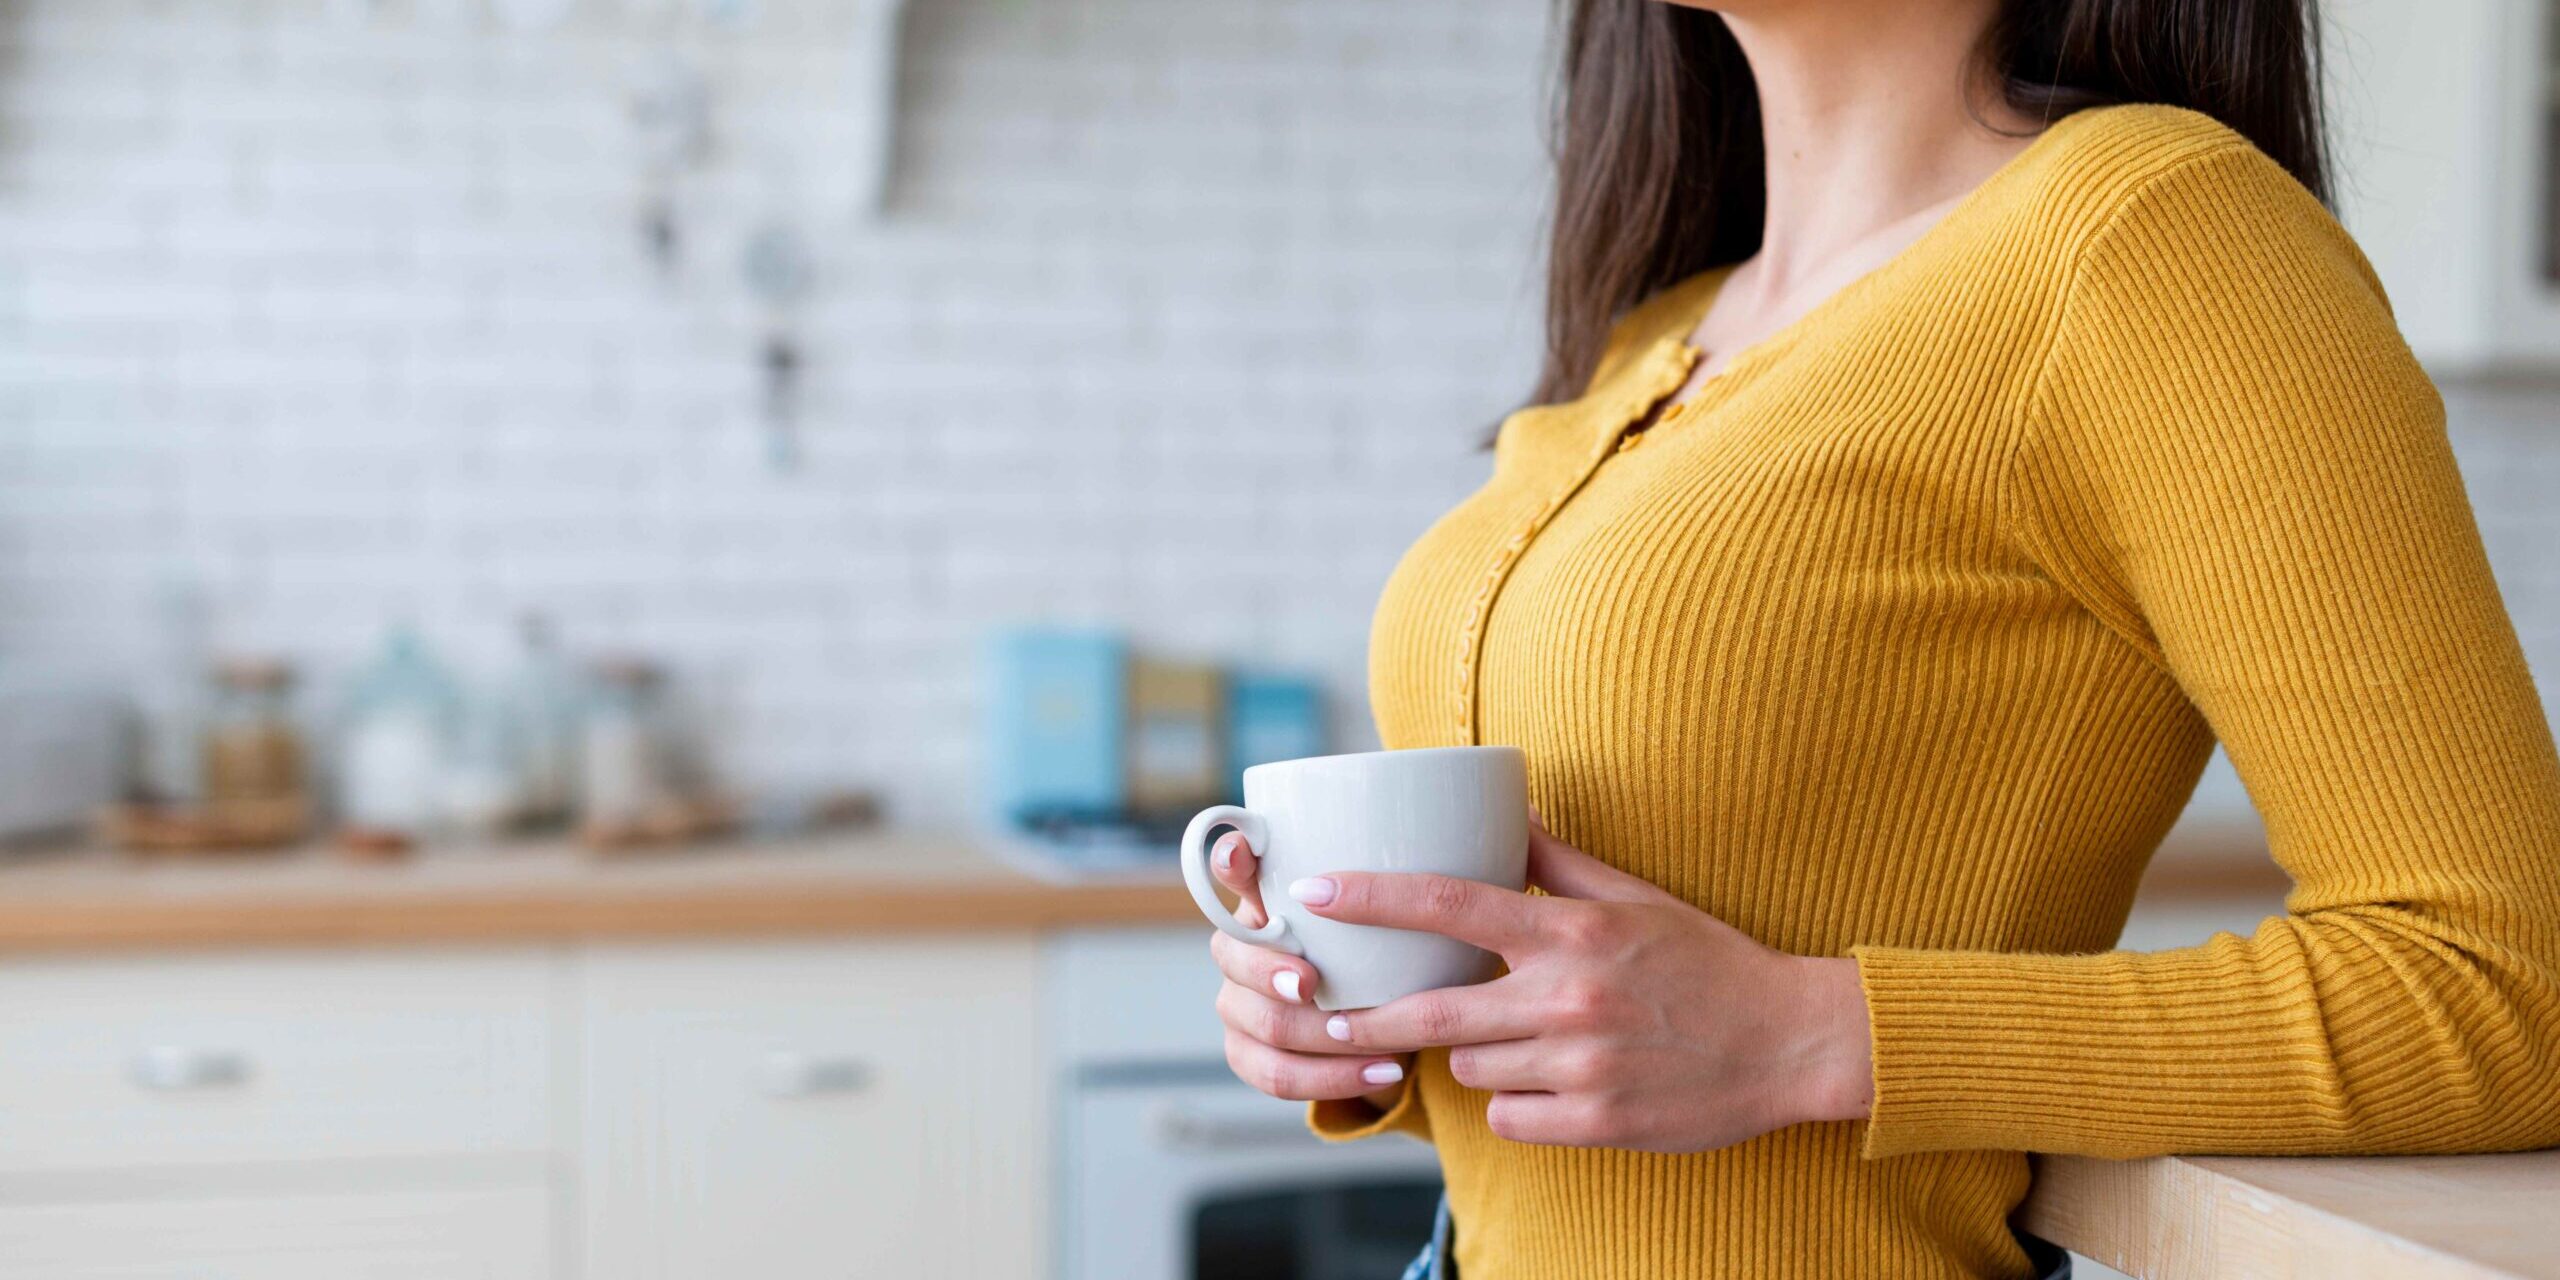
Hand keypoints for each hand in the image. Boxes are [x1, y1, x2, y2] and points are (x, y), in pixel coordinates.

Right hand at [1205, 829, 1410, 1108]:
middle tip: (1312, 984)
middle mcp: (1238, 948)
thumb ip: (1391, 880)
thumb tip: (1429, 823)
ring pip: (1264, 1025)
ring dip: (1321, 1038)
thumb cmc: (1377, 949)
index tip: (1244, 856)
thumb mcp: (1391, 914)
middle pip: (1235, 958)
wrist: (1376, 1016)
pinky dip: (1333, 1080)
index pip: (1232, 867)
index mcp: (1263, 900)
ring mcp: (1237, 1004)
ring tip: (1384, 1046)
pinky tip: (1385, 1074)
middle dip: (1269, 972)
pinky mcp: (1249, 1054)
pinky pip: (1278, 1076)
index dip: (1231, 861)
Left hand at [1298, 814, 1874, 1151]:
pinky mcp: (1597, 1123)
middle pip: (1431, 1014)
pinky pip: (1508, 1118)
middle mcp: (1568, 997)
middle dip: (1371, 1019)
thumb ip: (1557, 860)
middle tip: (1332, 1016)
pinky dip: (1514, 1104)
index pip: (1448, 904)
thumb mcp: (1634, 898)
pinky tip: (1548, 1086)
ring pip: (1469, 1069)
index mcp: (1571, 932)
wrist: (1790, 1041)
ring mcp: (1581, 1065)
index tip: (1315, 893)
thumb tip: (1503, 809)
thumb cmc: (1707, 962)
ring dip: (1471, 1057)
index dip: (1371, 899)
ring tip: (1516, 1041)